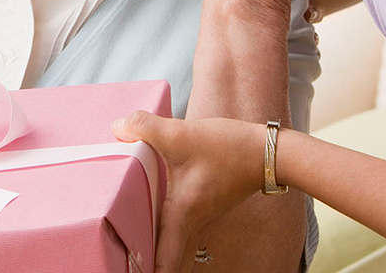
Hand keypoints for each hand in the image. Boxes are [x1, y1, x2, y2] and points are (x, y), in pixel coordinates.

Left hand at [112, 112, 266, 272]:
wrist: (268, 152)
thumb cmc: (229, 149)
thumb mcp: (181, 134)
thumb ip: (145, 127)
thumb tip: (117, 128)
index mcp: (182, 214)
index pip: (163, 260)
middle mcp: (191, 222)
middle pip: (167, 259)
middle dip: (149, 267)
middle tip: (126, 267)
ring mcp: (199, 216)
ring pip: (174, 245)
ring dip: (156, 251)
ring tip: (134, 255)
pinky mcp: (204, 205)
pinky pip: (179, 229)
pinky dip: (164, 233)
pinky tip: (151, 219)